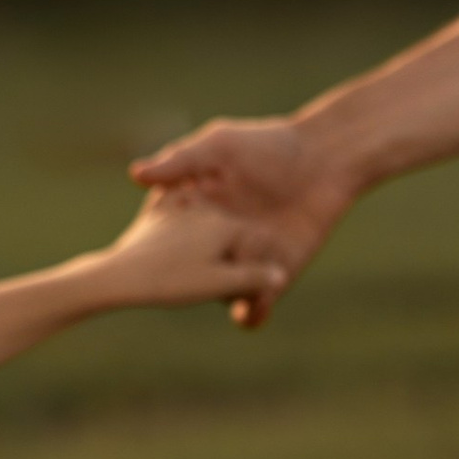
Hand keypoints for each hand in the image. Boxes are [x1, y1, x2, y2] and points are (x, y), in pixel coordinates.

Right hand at [129, 116, 354, 326]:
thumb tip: (135, 175)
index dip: (154, 254)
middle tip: (189, 280)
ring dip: (224, 299)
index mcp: (200, 216)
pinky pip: (258, 306)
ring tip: (231, 288)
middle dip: (186, 286)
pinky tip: (252, 301)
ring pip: (224, 297)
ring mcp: (248, 261)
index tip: (146, 256)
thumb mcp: (216, 146)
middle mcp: (220, 243)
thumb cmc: (268, 145)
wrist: (323, 160)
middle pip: (193, 278)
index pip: (168, 244)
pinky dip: (252, 313)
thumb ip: (179, 161)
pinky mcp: (277, 275)